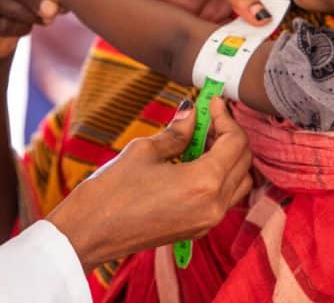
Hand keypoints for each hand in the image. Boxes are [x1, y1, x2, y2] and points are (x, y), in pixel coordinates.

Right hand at [46, 97, 252, 270]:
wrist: (90, 232)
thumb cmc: (112, 190)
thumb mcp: (145, 151)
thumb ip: (177, 131)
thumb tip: (192, 112)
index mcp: (204, 183)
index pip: (235, 142)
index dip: (225, 116)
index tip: (212, 101)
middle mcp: (214, 205)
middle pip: (243, 161)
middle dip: (230, 134)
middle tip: (208, 115)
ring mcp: (208, 221)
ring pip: (239, 182)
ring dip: (228, 156)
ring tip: (200, 138)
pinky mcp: (198, 229)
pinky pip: (224, 198)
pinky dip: (219, 175)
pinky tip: (193, 160)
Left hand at [58, 0, 290, 23]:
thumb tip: (263, 17)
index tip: (270, 13)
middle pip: (270, 3)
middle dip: (267, 19)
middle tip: (261, 35)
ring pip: (251, 20)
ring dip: (251, 32)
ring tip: (246, 44)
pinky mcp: (210, 13)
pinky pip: (230, 30)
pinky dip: (232, 39)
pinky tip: (229, 46)